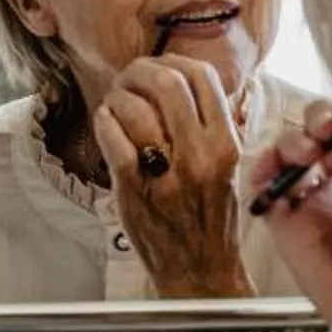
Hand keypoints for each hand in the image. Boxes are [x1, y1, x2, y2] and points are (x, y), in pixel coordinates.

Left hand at [95, 56, 251, 298]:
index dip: (176, 61)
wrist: (200, 270)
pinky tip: (106, 122)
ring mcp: (167, 173)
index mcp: (225, 145)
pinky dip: (105, 121)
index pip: (204, 77)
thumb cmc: (210, 218)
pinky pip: (113, 137)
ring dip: (118, 96)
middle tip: (129, 77)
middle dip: (141, 70)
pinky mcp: (136, 189)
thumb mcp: (227, 168)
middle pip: (169, 82)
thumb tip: (185, 80)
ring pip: (136, 107)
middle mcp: (200, 156)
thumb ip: (211, 127)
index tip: (161, 65)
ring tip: (115, 103)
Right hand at [246, 105, 331, 321]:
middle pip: (318, 130)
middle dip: (316, 121)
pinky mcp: (287, 226)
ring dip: (290, 144)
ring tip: (302, 155)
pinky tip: (272, 175)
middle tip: (323, 131)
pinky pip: (266, 192)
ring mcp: (313, 202)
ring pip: (290, 153)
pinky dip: (261, 176)